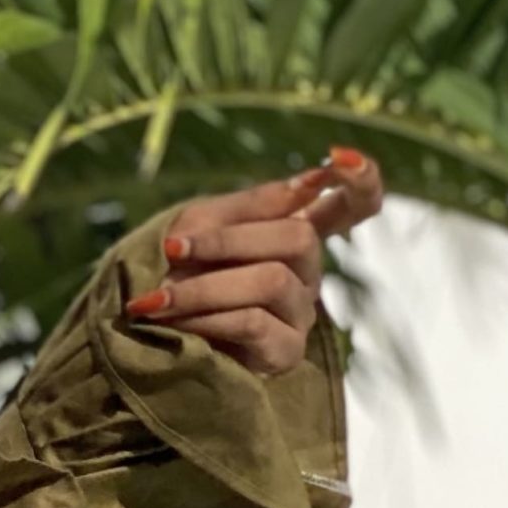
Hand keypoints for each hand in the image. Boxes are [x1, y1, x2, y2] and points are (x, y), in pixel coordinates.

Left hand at [120, 148, 384, 375]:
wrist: (146, 335)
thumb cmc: (177, 272)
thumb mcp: (202, 224)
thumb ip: (253, 204)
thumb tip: (311, 182)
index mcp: (294, 232)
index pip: (354, 204)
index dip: (361, 179)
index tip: (340, 156)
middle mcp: (306, 272)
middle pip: (298, 238)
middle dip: (228, 241)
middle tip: (172, 249)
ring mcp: (300, 312)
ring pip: (271, 281)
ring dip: (203, 287)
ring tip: (158, 297)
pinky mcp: (284, 351)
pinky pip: (253, 323)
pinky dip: (206, 318)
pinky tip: (173, 321)